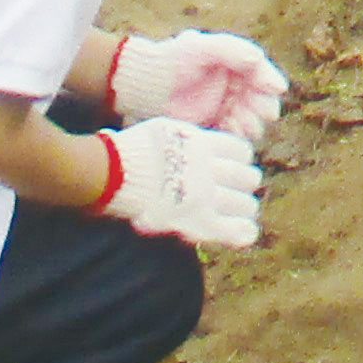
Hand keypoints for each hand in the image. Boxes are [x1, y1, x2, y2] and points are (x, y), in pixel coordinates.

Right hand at [100, 117, 262, 246]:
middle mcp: (210, 170)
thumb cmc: (135, 150)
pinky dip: (243, 232)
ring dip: (244, 207)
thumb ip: (189, 136)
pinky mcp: (198, 223)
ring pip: (245, 204)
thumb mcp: (167, 129)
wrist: (115, 174)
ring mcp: (206, 198)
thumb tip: (198, 139)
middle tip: (239, 189)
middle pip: (247, 178)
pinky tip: (247, 233)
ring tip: (240, 210)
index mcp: (204, 145)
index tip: (235, 165)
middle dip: (245, 183)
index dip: (241, 160)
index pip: (241, 152)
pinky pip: (233, 230)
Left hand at [113, 29, 290, 142]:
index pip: (260, 72)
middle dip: (263, 106)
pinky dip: (236, 134)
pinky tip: (232, 132)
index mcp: (235, 63)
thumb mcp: (200, 48)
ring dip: (252, 122)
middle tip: (264, 114)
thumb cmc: (173, 59)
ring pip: (249, 118)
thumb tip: (258, 60)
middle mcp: (234, 85)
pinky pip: (233, 134)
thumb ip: (230, 50)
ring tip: (244, 124)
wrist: (146, 85)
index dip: (270, 80)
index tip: (277, 89)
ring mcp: (225, 107)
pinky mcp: (214, 126)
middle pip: (259, 98)